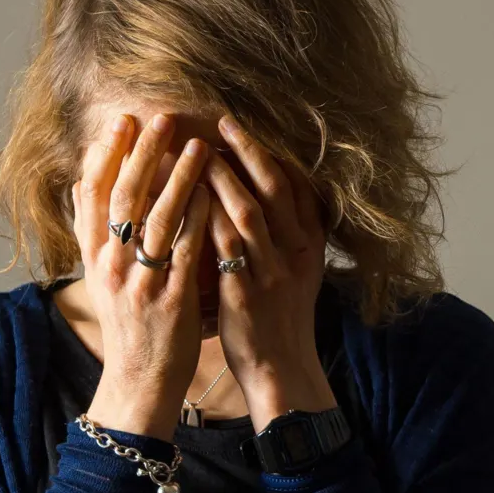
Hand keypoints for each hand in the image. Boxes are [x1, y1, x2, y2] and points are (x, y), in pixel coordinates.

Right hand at [70, 113, 213, 440]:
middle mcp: (111, 266)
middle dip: (142, 153)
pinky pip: (185, 251)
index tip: (120, 122)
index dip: (104, 155)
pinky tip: (213, 193)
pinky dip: (198, 219)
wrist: (139, 381)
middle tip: (161, 118)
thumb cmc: (129, 324)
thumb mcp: (101, 278)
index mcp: (93, 258)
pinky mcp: (171, 301)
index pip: (90, 195)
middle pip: (123, 198)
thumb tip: (83, 186)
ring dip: (178, 178)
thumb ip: (95, 234)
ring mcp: (140, 283)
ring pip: (156, 219)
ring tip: (198, 145)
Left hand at [204, 116, 337, 430]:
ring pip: (248, 212)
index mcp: (310, 246)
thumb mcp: (300, 274)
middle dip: (249, 152)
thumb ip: (291, 237)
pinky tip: (183, 199)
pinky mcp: (246, 293)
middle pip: (275, 189)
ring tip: (196, 152)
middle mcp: (295, 253)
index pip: (299, 186)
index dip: (274, 154)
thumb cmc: (282, 320)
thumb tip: (276, 198)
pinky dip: (205, 218)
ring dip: (222, 178)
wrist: (282, 369)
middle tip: (222, 123)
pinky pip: (223, 247)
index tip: (249, 131)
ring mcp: (272, 273)